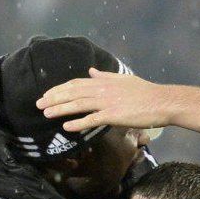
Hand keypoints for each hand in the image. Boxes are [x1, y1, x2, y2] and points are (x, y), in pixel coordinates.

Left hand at [36, 67, 174, 132]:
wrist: (162, 101)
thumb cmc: (144, 92)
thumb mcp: (123, 79)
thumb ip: (105, 76)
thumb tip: (92, 71)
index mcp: (104, 81)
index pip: (76, 83)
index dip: (59, 89)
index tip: (46, 94)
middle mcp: (102, 89)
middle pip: (73, 92)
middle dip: (54, 98)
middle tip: (38, 105)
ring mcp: (107, 102)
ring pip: (78, 104)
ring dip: (60, 109)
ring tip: (46, 114)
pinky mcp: (114, 115)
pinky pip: (92, 119)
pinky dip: (78, 123)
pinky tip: (66, 127)